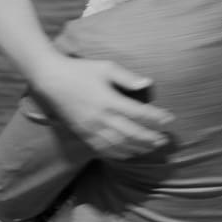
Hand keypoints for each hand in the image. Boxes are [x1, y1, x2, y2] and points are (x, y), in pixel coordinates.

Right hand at [44, 56, 172, 158]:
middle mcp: (101, 118)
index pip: (138, 113)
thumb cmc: (80, 70)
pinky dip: (119, 154)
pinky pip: (103, 149)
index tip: (169, 120)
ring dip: (138, 148)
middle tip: (165, 140)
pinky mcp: (83, 134)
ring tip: (151, 148)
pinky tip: (130, 154)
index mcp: (108, 100)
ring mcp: (91, 129)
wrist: (51, 80)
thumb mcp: (105, 67)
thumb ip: (127, 77)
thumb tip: (148, 83)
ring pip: (119, 145)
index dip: (156, 118)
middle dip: (151, 138)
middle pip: (132, 133)